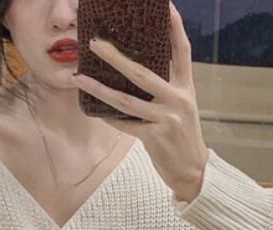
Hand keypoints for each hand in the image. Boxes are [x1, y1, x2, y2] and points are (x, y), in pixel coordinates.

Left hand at [70, 0, 209, 202]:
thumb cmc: (182, 137)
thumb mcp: (182, 107)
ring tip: (78, 78)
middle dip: (115, 57)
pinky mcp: (154, 137)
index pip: (182, 51)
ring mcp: (165, 119)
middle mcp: (177, 99)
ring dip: (98, 89)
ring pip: (125, 101)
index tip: (166, 5)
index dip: (174, 27)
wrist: (193, 171)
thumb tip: (136, 72)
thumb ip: (165, 89)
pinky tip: (92, 109)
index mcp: (186, 87)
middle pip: (142, 73)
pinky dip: (108, 117)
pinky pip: (124, 124)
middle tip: (94, 43)